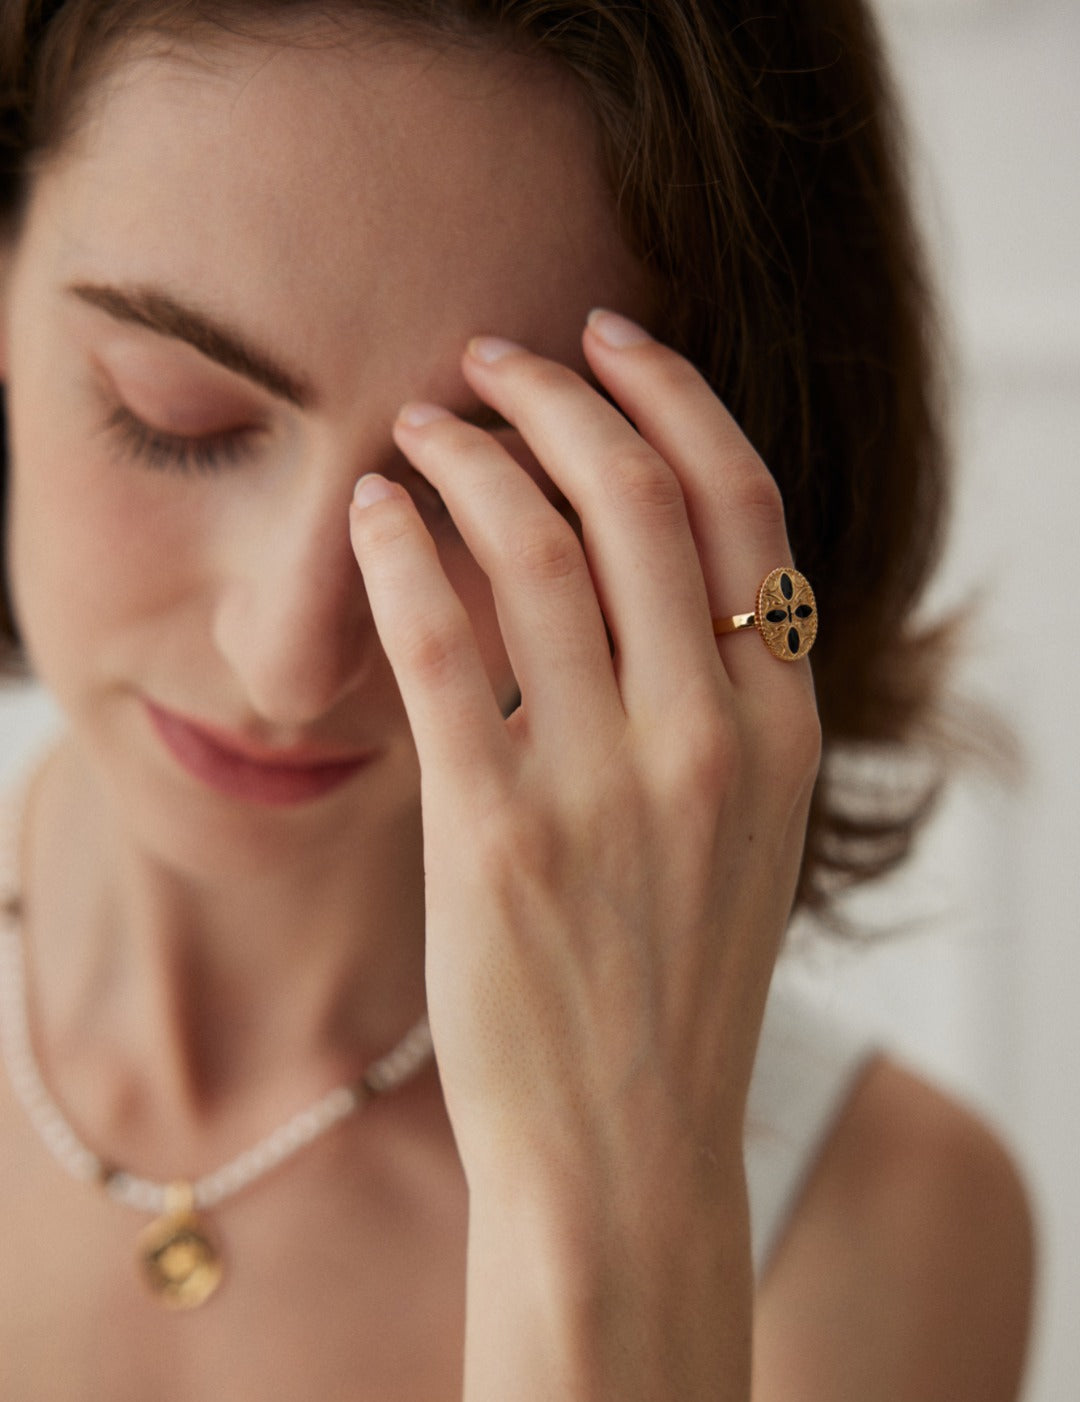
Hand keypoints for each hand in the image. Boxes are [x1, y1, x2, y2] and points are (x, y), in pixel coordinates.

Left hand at [348, 311, 819, 1187]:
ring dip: (469, 456)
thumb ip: (713, 700)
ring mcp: (606, 784)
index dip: (670, 400)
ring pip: (534, 546)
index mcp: (780, 726)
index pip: (740, 507)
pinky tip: (373, 511)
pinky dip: (401, 552)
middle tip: (493, 358)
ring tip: (424, 424)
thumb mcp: (740, 831)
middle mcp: (710, 737)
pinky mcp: (496, 831)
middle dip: (559, 397)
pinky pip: (440, 641)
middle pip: (637, 497)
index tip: (607, 343)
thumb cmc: (672, 985)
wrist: (625, 1150)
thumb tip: (630, 560)